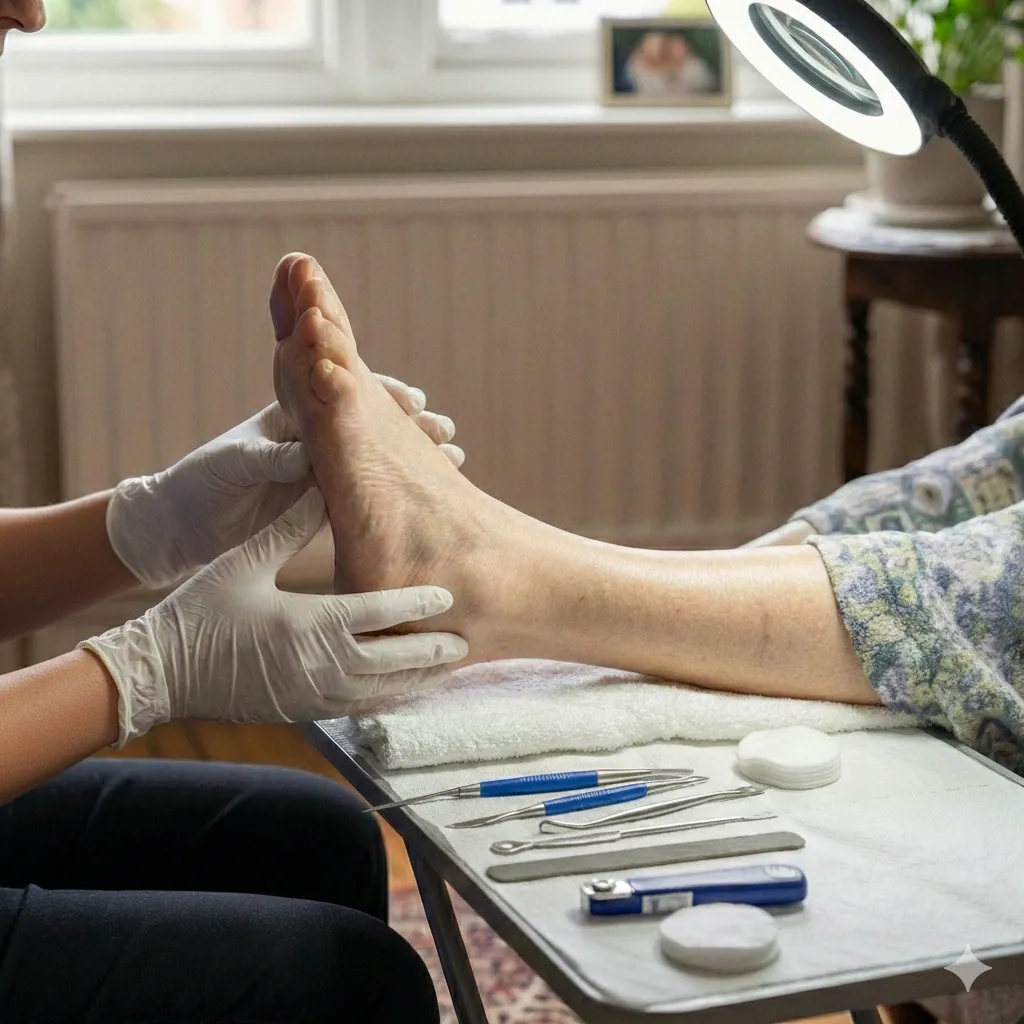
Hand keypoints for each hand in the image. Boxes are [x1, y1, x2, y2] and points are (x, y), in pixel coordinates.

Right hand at [82, 489, 467, 746]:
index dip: (418, 603)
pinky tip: (403, 689)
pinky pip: (359, 708)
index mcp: (310, 622)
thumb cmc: (201, 611)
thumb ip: (289, 528)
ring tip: (446, 665)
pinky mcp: (304, 711)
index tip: (448, 594)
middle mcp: (320, 664)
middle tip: (465, 639)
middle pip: (394, 660)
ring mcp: (313, 694)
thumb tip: (322, 486)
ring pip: (382, 691)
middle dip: (432, 651)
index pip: (380, 613)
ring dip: (417, 679)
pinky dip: (387, 698)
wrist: (161, 671)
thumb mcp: (245, 561)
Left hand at [107, 379, 464, 588]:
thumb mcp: (234, 465)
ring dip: (418, 450)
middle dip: (414, 421)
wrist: (181, 524)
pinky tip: (437, 486)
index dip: (383, 392)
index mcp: (294, 415)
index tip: (413, 400)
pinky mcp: (325, 502)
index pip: (347, 391)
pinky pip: (373, 490)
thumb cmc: (200, 484)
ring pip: (381, 454)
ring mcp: (324, 468)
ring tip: (453, 455)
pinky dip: (404, 486)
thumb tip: (305, 455)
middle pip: (375, 419)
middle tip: (445, 429)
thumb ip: (269, 458)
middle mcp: (315, 436)